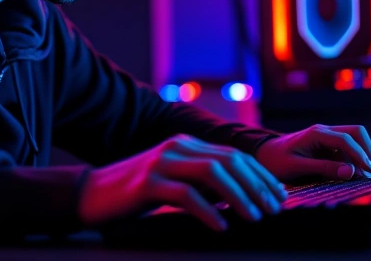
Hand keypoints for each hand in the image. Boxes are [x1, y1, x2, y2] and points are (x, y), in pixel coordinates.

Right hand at [78, 134, 288, 231]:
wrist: (92, 194)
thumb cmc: (136, 193)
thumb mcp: (175, 182)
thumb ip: (203, 183)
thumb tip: (243, 197)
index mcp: (186, 145)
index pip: (234, 155)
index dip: (261, 176)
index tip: (279, 196)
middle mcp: (177, 148)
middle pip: (229, 160)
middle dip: (257, 185)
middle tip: (273, 209)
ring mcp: (161, 163)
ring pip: (212, 172)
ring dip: (239, 195)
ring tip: (254, 217)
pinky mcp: (147, 183)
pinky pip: (185, 194)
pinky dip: (208, 210)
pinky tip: (221, 225)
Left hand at [254, 124, 370, 181]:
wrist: (264, 155)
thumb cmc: (277, 161)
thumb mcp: (297, 167)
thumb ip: (323, 168)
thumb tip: (351, 172)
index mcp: (316, 133)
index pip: (346, 139)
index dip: (360, 155)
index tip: (370, 172)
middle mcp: (324, 131)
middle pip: (357, 132)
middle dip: (369, 150)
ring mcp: (327, 137)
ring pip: (355, 139)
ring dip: (365, 155)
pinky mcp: (328, 145)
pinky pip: (348, 149)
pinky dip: (357, 160)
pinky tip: (360, 174)